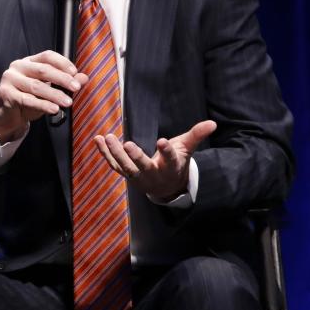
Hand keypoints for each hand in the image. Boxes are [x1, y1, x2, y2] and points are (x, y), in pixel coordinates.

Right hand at [0, 50, 88, 141]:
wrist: (5, 116)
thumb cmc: (27, 101)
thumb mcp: (48, 91)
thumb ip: (64, 83)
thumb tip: (84, 78)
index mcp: (29, 62)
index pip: (47, 56)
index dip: (62, 62)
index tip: (75, 72)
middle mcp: (18, 67)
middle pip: (43, 70)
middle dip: (62, 79)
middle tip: (76, 87)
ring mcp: (10, 79)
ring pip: (36, 86)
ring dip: (54, 94)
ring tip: (68, 102)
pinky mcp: (5, 94)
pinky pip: (27, 100)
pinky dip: (42, 105)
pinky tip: (53, 109)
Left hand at [93, 120, 216, 200]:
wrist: (167, 187)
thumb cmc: (176, 162)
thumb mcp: (187, 149)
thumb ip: (196, 135)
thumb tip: (212, 123)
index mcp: (170, 167)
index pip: (170, 159)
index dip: (166, 151)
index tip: (162, 141)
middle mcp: (153, 174)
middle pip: (143, 166)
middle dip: (135, 157)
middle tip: (127, 144)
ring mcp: (138, 176)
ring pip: (125, 167)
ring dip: (115, 153)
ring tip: (108, 137)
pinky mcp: (126, 174)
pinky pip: (114, 165)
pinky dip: (104, 153)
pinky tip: (97, 139)